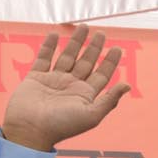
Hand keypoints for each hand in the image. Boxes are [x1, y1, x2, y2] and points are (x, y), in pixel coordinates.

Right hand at [0, 26, 132, 151]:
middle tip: (101, 33)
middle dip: (94, 48)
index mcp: (85, 96)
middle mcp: (71, 87)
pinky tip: (55, 34)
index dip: (110, 62)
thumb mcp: (91, 115)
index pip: (102, 76)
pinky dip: (49, 46)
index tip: (118, 48)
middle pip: (86, 63)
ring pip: (67, 57)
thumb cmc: (61, 126)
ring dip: (75, 43)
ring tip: (83, 27)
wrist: (30, 129)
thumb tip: (127, 85)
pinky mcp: (36, 77)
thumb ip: (109, 100)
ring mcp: (53, 81)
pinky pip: (44, 58)